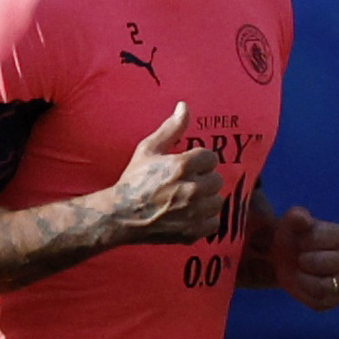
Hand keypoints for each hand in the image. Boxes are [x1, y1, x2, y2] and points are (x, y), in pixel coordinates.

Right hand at [108, 103, 225, 245]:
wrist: (120, 215)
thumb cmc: (134, 180)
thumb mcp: (149, 149)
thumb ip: (171, 128)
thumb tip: (185, 106)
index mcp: (183, 165)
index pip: (211, 158)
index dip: (200, 162)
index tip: (189, 167)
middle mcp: (192, 189)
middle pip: (217, 180)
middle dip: (203, 180)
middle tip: (186, 183)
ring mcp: (193, 212)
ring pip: (217, 201)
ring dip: (206, 200)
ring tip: (189, 200)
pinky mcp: (192, 232)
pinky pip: (214, 223)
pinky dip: (205, 220)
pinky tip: (190, 215)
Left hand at [266, 202, 338, 309]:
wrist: (282, 259)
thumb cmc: (292, 238)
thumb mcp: (289, 224)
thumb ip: (296, 217)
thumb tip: (303, 218)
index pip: (337, 238)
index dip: (312, 240)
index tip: (299, 240)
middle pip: (338, 262)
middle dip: (309, 260)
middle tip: (298, 258)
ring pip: (328, 286)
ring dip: (305, 279)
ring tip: (296, 272)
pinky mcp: (333, 299)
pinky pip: (321, 302)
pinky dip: (304, 295)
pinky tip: (299, 284)